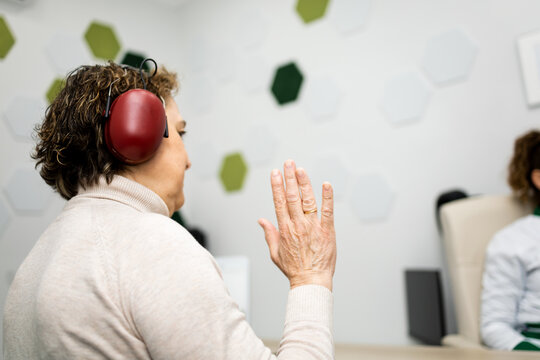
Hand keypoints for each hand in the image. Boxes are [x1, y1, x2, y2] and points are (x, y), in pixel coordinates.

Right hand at [258, 160, 336, 290]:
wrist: (311, 281)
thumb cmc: (294, 269)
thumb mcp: (275, 253)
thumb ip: (269, 234)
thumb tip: (261, 220)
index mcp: (284, 229)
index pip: (278, 202)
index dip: (276, 186)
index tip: (275, 173)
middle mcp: (297, 225)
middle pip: (291, 197)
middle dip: (289, 178)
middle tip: (288, 163)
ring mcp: (313, 227)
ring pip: (307, 200)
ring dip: (304, 183)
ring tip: (301, 169)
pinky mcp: (327, 231)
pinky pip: (327, 211)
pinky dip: (327, 197)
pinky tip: (326, 184)